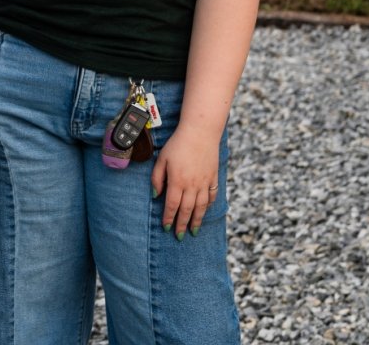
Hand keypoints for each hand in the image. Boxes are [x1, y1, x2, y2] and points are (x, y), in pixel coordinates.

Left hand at [150, 124, 219, 238]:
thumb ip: (157, 178)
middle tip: (179, 236)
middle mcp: (192, 185)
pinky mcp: (213, 178)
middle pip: (186, 210)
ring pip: (200, 207)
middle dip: (182, 225)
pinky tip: (204, 211)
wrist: (200, 132)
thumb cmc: (178, 144)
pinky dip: (208, 206)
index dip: (168, 218)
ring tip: (193, 231)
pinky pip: (211, 196)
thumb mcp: (162, 159)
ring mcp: (204, 182)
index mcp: (177, 181)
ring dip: (196, 220)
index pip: (171, 205)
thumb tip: (155, 195)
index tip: (166, 227)